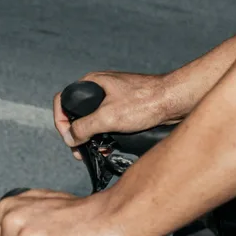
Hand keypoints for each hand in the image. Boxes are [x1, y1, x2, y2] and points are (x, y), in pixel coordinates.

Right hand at [52, 71, 179, 153]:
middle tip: (80, 151)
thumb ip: (85, 127)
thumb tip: (70, 138)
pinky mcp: (125, 109)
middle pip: (78, 113)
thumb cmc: (145, 101)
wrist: (174, 101)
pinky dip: (105, 137)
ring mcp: (113, 99)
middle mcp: (100, 89)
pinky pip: (108, 124)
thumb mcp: (108, 116)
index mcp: (92, 83)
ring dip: (92, 138)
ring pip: (94, 121)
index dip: (61, 121)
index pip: (64, 100)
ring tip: (95, 152)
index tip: (69, 138)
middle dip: (77, 134)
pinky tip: (109, 149)